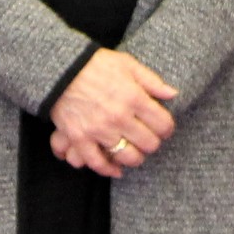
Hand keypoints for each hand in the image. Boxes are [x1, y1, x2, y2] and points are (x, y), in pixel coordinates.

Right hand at [49, 50, 178, 177]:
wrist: (60, 69)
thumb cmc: (95, 64)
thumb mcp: (127, 64)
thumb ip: (151, 81)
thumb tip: (172, 94)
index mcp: (134, 97)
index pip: (163, 124)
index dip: (167, 129)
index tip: (163, 128)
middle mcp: (119, 117)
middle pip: (149, 144)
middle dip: (152, 143)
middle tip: (147, 139)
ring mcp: (99, 130)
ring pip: (128, 157)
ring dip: (134, 158)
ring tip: (134, 151)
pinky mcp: (80, 138)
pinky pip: (97, 163)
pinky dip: (108, 169)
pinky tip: (115, 169)